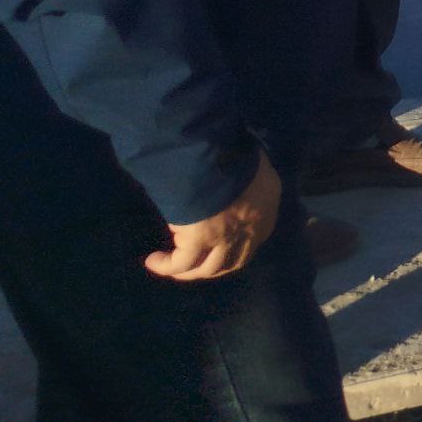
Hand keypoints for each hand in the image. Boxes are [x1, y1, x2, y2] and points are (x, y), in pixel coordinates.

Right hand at [146, 150, 279, 281]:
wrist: (214, 154)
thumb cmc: (232, 150)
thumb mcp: (250, 158)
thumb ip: (244, 173)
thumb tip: (232, 173)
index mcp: (267, 203)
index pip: (257, 235)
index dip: (239, 245)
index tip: (222, 246)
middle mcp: (252, 226)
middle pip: (235, 259)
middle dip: (215, 266)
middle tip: (197, 267)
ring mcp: (227, 237)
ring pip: (209, 267)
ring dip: (190, 272)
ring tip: (172, 269)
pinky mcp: (200, 241)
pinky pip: (181, 262)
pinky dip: (167, 266)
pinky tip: (153, 262)